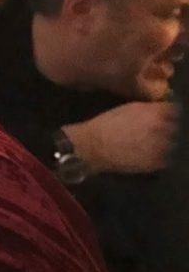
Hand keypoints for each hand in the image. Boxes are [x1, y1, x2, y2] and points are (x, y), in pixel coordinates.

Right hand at [63, 101, 177, 175]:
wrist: (93, 146)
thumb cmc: (108, 123)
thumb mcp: (129, 108)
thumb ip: (151, 108)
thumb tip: (166, 108)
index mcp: (156, 114)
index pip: (176, 111)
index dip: (171, 113)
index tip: (167, 115)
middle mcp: (162, 130)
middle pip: (178, 128)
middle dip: (171, 127)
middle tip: (160, 129)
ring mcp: (161, 148)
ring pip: (174, 144)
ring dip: (168, 142)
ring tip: (156, 142)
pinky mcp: (156, 163)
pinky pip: (167, 158)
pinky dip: (162, 155)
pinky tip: (151, 152)